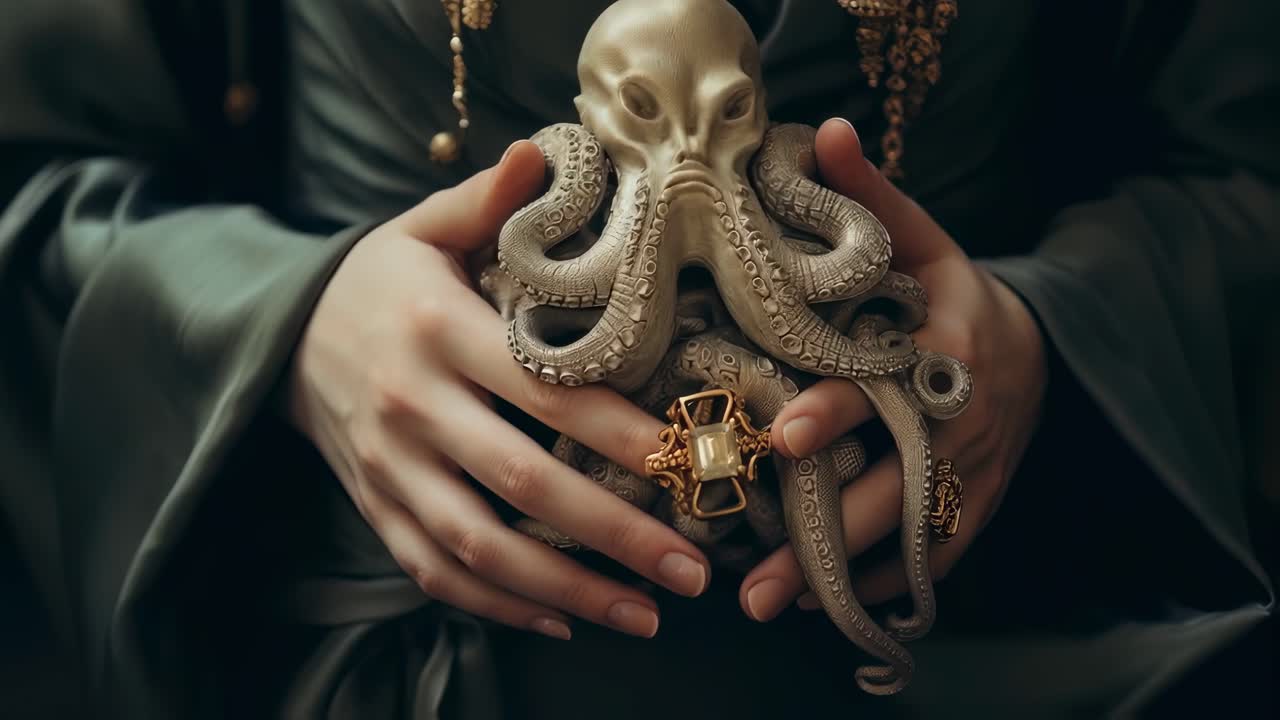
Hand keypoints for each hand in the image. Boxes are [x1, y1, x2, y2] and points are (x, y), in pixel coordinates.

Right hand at [288, 142, 710, 640]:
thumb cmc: (379, 280)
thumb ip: (487, 200)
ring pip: (481, 547)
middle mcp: (412, 407)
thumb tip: (542, 151)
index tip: (691, 461)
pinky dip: (499, 605)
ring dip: (568, 590)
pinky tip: (564, 618)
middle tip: (694, 568)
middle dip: (616, 533)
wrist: (280, 338)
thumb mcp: (425, 227)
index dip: (622, 434)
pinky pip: (437, 571)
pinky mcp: (377, 508)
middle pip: (524, 484)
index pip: (547, 392)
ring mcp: (390, 469)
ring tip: (645, 615)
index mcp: (439, 331)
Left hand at [739, 119, 1047, 620]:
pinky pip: (933, 556)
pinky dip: (884, 580)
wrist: (1034, 350)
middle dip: (822, 534)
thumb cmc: (956, 293)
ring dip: (841, 576)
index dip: (838, 411)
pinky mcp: (976, 507)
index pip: (885, 386)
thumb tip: (821, 131)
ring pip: (906, 537)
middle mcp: (959, 423)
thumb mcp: (923, 238)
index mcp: (942, 353)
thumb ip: (872, 195)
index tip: (784, 435)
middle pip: (890, 486)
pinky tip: (825, 602)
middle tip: (754, 582)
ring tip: (773, 604)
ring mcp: (972, 474)